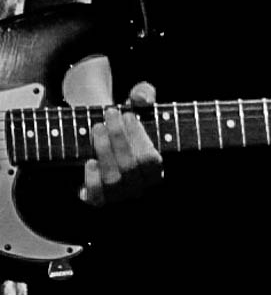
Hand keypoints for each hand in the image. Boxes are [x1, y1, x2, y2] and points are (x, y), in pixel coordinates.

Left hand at [82, 81, 161, 207]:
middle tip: (107, 115)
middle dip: (118, 138)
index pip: (150, 158)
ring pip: (113, 179)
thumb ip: (143, 94)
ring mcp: (119, 195)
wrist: (102, 141)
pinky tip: (90, 162)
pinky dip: (92, 178)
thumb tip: (141, 98)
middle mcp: (140, 186)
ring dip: (104, 151)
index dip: (138, 136)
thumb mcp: (136, 104)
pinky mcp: (99, 201)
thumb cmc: (123, 124)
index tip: (127, 114)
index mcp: (156, 169)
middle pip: (130, 167)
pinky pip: (96, 195)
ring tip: (97, 128)